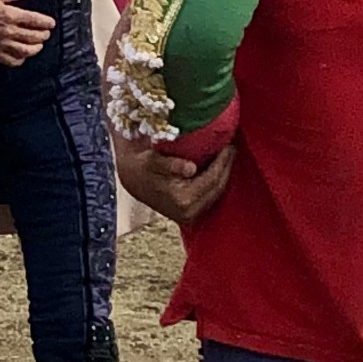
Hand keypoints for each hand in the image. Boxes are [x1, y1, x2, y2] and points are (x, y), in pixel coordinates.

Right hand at [0, 0, 54, 65]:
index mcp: (10, 15)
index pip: (35, 20)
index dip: (46, 22)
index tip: (50, 23)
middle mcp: (8, 31)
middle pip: (33, 36)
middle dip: (43, 34)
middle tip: (46, 32)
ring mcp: (2, 43)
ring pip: (25, 50)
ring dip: (35, 48)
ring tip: (38, 45)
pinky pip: (11, 60)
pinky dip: (20, 59)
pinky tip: (22, 56)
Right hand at [115, 137, 236, 225]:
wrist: (130, 179)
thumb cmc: (142, 166)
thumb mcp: (152, 161)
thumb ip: (170, 165)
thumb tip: (190, 169)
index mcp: (181, 201)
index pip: (212, 180)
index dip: (222, 162)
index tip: (229, 145)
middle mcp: (187, 213)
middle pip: (217, 188)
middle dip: (226, 167)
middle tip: (231, 148)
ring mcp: (189, 216)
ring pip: (215, 194)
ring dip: (223, 174)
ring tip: (227, 155)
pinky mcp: (188, 215)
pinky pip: (209, 197)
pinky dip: (214, 182)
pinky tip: (217, 168)